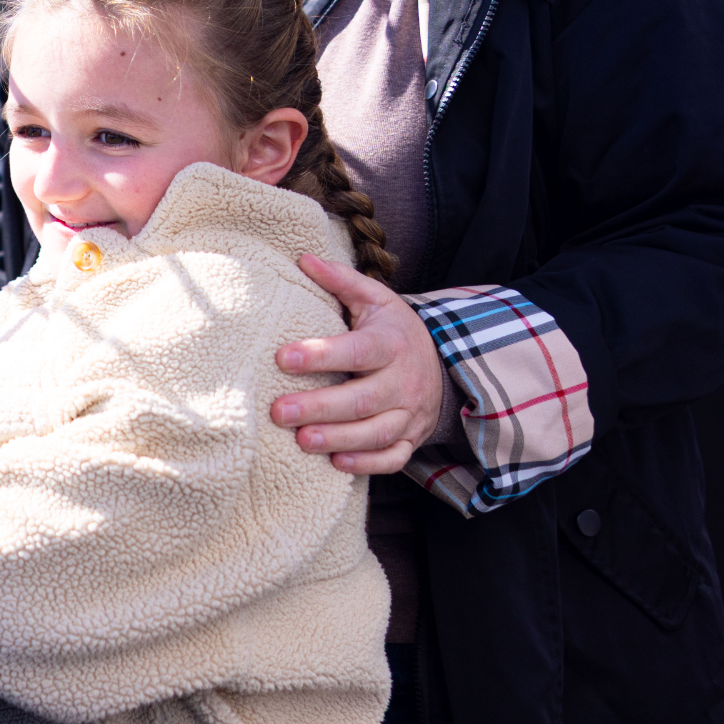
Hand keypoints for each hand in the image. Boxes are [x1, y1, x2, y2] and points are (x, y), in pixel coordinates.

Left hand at [271, 253, 449, 474]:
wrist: (444, 364)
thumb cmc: (394, 330)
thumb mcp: (375, 300)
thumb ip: (340, 281)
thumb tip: (303, 258)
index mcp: (391, 344)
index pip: (357, 351)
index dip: (322, 354)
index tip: (282, 357)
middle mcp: (404, 382)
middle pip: (363, 399)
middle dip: (321, 407)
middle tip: (278, 411)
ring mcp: (410, 414)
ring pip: (378, 432)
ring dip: (340, 439)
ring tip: (301, 441)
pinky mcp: (411, 439)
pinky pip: (394, 458)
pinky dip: (368, 464)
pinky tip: (336, 463)